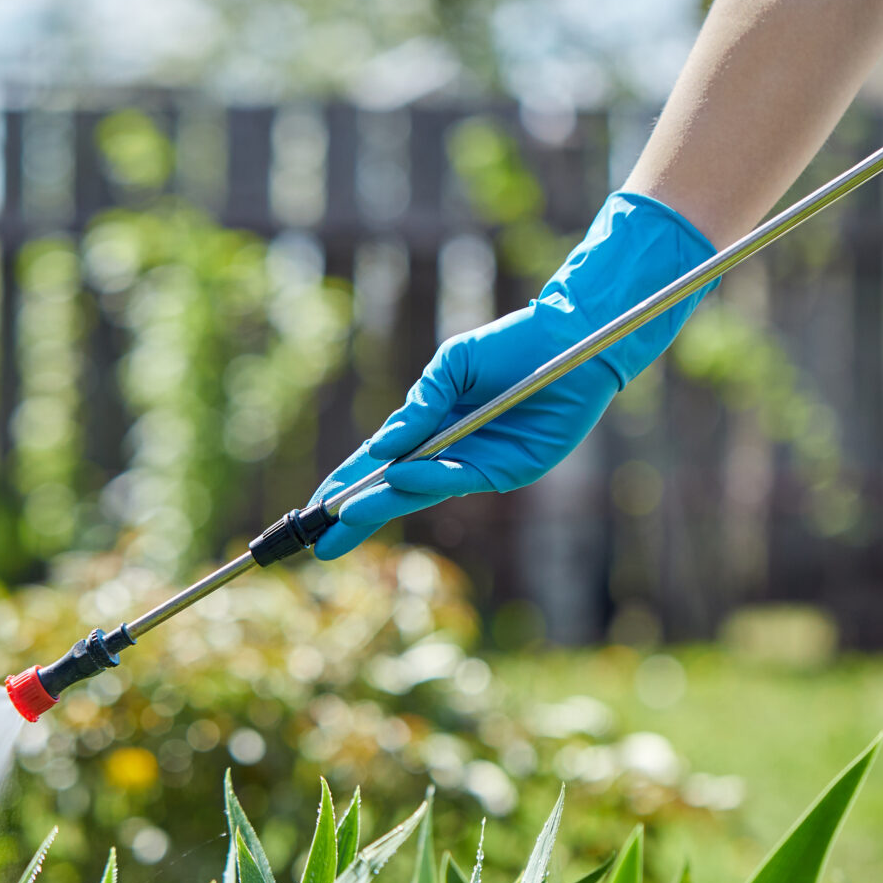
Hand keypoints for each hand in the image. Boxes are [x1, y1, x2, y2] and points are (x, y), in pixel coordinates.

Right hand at [310, 191, 717, 560]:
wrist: (567, 341)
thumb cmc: (510, 347)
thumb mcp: (452, 366)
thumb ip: (419, 406)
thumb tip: (382, 446)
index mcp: (431, 429)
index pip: (379, 464)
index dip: (347, 485)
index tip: (316, 506)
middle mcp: (450, 454)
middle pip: (393, 492)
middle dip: (357, 516)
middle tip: (321, 541)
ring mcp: (478, 466)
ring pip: (421, 492)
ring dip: (383, 504)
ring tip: (345, 515)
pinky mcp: (509, 472)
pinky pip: (460, 478)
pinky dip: (428, 479)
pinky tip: (397, 479)